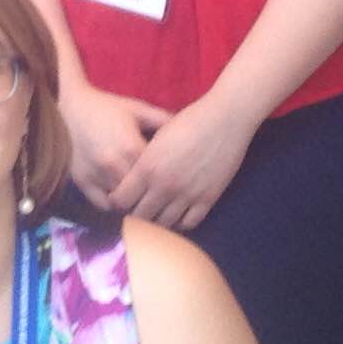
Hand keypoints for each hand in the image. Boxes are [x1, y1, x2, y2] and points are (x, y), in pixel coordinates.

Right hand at [58, 79, 170, 205]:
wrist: (68, 105)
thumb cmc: (106, 107)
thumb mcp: (137, 109)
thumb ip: (163, 120)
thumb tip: (188, 129)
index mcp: (132, 147)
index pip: (157, 176)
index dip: (168, 182)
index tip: (177, 186)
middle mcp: (114, 165)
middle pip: (141, 195)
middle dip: (153, 198)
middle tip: (165, 201)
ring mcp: (97, 176)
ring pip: (123, 204)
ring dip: (134, 204)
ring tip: (146, 203)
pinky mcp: (83, 182)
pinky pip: (103, 205)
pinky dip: (115, 205)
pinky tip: (123, 200)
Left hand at [108, 98, 253, 230]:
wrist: (225, 119)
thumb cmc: (188, 122)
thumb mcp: (157, 138)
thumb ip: (143, 161)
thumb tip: (130, 179)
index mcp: (148, 167)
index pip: (121, 200)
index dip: (118, 202)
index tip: (121, 200)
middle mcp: (165, 185)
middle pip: (140, 217)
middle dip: (135, 215)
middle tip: (137, 210)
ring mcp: (187, 194)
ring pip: (164, 224)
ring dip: (157, 222)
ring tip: (156, 214)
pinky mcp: (207, 198)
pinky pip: (189, 223)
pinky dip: (180, 223)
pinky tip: (177, 215)